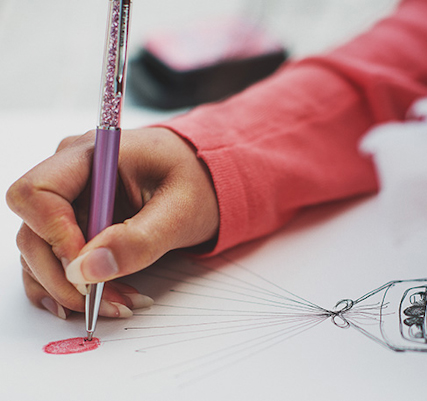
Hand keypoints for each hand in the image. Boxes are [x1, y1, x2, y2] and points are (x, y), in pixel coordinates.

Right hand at [6, 127, 218, 318]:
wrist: (207, 181)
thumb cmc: (197, 183)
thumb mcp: (181, 211)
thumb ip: (139, 239)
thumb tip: (85, 271)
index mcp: (92, 155)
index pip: (36, 192)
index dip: (53, 235)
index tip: (85, 267)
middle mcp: (70, 177)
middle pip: (32, 232)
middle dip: (65, 277)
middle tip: (107, 302)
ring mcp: (69, 203)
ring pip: (38, 255)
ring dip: (71, 290)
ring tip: (120, 303)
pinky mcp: (74, 227)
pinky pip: (54, 263)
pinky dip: (73, 289)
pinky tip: (104, 301)